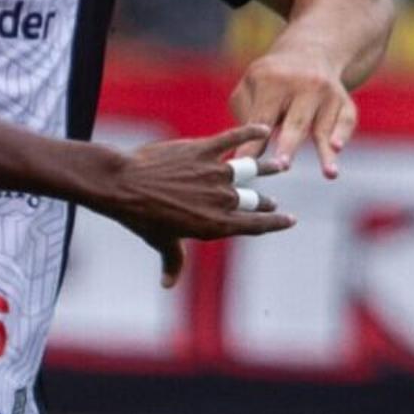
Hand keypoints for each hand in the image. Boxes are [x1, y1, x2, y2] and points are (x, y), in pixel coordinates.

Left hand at [84, 125, 292, 286]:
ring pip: (250, 168)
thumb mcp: (161, 241)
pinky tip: (263, 129)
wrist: (123, 185)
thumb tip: (167, 285)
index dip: (275, 223)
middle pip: (253, 200)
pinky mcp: (203, 150)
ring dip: (267, 167)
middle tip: (271, 201)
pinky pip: (233, 138)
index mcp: (216, 225)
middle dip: (265, 201)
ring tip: (279, 166)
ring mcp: (214, 173)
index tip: (290, 220)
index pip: (256, 225)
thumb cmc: (140, 217)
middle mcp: (221, 199)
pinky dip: (251, 132)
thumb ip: (172, 261)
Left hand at [232, 43, 359, 179]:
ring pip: (324, 125)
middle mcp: (304, 84)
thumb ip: (246, 120)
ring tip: (329, 174)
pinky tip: (337, 149)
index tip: (244, 163)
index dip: (254, 141)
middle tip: (282, 166)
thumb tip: (244, 157)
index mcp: (273, 81)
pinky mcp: (345, 101)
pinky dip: (342, 134)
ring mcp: (327, 92)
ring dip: (325, 151)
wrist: (310, 53)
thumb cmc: (270, 82)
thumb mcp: (250, 88)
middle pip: (295, 121)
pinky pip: (346, 120)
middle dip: (289, 144)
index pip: (262, 117)